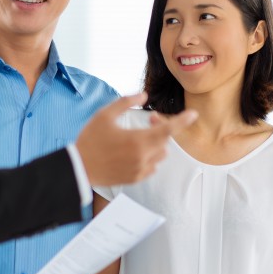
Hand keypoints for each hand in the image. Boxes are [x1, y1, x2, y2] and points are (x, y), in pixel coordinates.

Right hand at [76, 93, 197, 186]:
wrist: (78, 169)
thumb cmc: (90, 140)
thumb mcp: (104, 115)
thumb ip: (125, 102)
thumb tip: (144, 95)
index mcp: (137, 140)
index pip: (167, 129)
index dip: (182, 121)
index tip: (194, 114)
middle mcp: (143, 156)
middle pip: (165, 140)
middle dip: (161, 127)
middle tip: (150, 118)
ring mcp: (140, 169)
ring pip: (161, 154)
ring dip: (156, 143)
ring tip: (140, 136)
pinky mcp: (136, 178)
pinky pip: (153, 166)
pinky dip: (150, 157)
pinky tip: (135, 151)